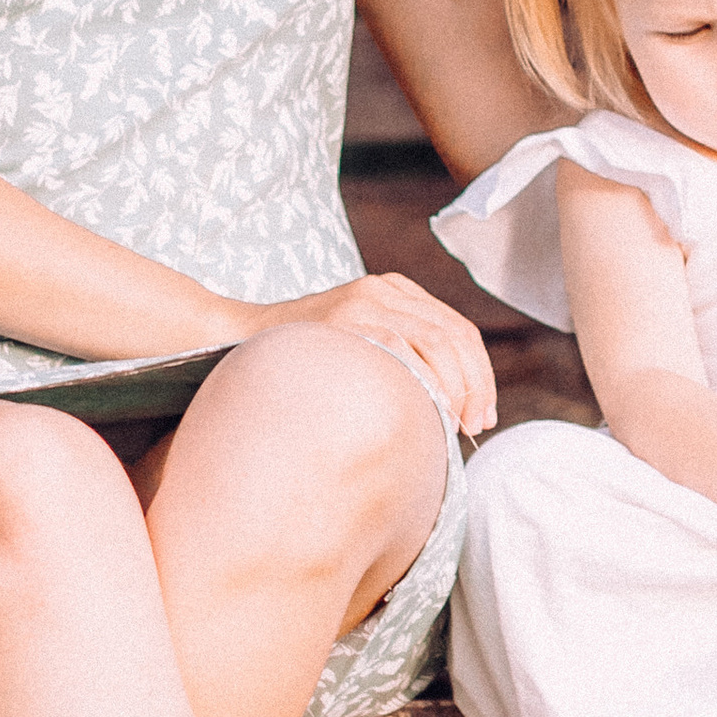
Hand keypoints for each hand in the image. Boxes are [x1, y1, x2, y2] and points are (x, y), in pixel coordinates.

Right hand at [246, 269, 499, 438]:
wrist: (235, 338)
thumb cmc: (301, 360)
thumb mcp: (357, 345)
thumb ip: (399, 359)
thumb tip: (447, 411)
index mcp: (395, 291)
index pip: (459, 331)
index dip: (481, 376)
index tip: (481, 416)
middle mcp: (385, 290)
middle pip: (457, 337)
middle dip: (477, 387)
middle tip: (475, 427)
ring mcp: (366, 300)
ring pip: (439, 343)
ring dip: (457, 390)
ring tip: (454, 426)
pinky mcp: (346, 318)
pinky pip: (402, 351)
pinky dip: (424, 384)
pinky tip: (424, 412)